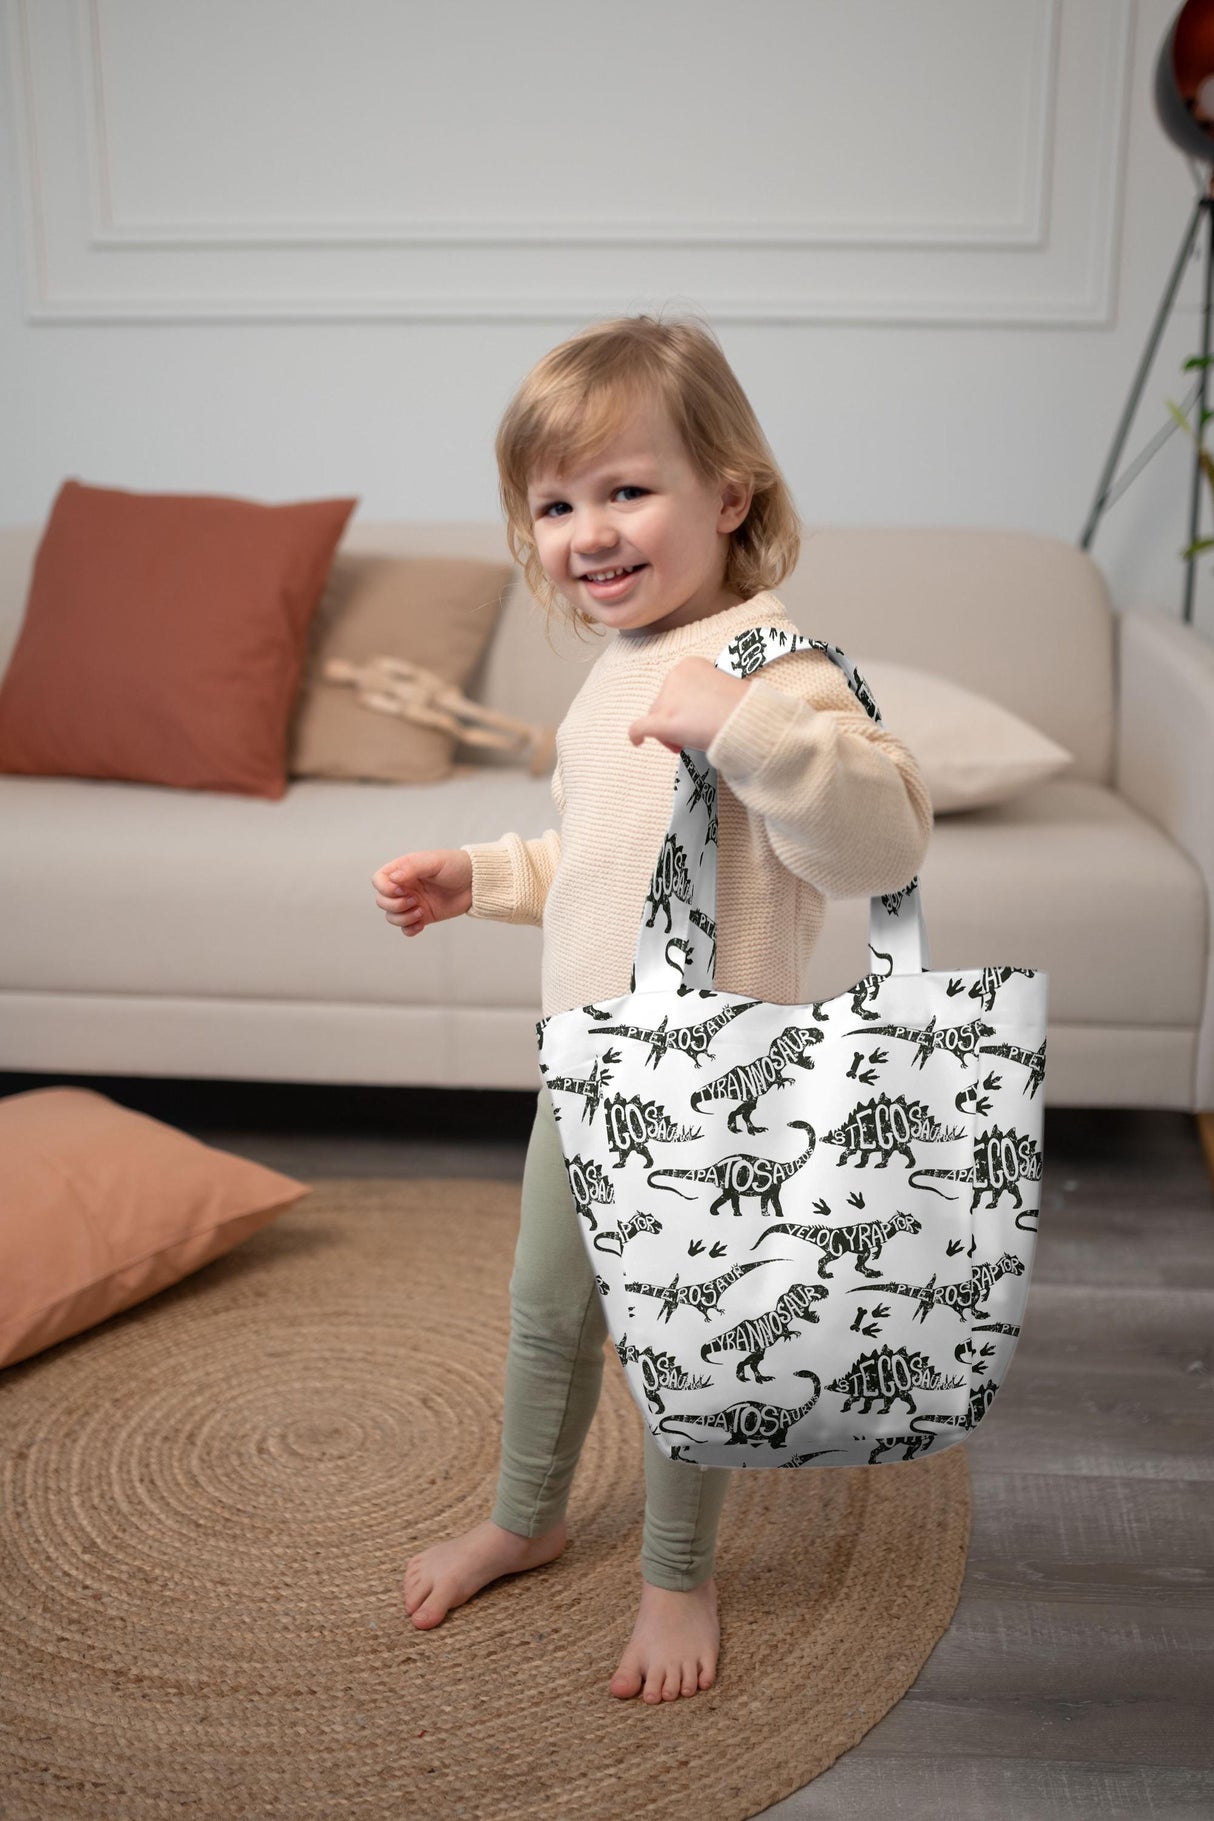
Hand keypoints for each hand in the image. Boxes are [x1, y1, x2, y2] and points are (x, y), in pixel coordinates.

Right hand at [371, 848, 473, 936]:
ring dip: (402, 918)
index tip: (403, 889)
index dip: (384, 888)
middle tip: (415, 900)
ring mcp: (412, 903)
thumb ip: (412, 868)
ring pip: (391, 917)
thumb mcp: (434, 862)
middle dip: (394, 905)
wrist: (477, 883)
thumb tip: (393, 878)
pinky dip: (409, 929)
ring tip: (420, 912)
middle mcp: (405, 887)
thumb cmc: (456, 866)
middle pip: (381, 901)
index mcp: (403, 870)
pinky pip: (405, 928)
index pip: (378, 880)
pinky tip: (421, 924)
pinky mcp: (422, 916)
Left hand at [627, 656, 751, 753]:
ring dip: (668, 731)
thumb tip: (695, 710)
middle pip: (663, 702)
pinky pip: (639, 728)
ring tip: (690, 741)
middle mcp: (674, 676)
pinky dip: (636, 735)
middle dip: (675, 719)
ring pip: (655, 717)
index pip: (675, 687)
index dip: (683, 706)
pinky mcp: (663, 722)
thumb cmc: (743, 708)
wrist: (750, 721)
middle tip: (694, 733)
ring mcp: (667, 699)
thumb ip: (703, 694)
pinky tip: (637, 743)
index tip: (697, 717)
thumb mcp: (723, 687)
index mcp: (689, 665)